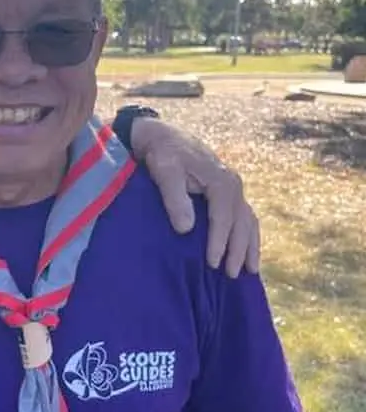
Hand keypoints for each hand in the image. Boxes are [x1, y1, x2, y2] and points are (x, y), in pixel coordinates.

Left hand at [131, 117, 259, 277]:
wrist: (162, 136)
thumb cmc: (162, 154)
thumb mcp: (164, 171)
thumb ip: (174, 198)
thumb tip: (187, 229)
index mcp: (221, 181)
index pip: (224, 218)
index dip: (219, 242)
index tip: (212, 264)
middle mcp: (233, 185)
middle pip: (242, 223)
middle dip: (239, 250)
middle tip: (231, 275)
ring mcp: (233, 188)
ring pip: (248, 221)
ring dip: (250, 246)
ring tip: (250, 272)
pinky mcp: (227, 192)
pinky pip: (243, 217)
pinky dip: (247, 235)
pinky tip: (246, 252)